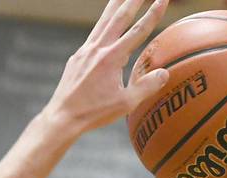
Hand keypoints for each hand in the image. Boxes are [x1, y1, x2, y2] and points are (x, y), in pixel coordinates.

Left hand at [45, 0, 170, 133]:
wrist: (62, 117)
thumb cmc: (93, 113)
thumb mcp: (125, 104)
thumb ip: (146, 87)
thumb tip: (164, 73)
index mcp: (112, 58)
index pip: (138, 30)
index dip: (153, 14)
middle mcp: (98, 49)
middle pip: (119, 17)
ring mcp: (85, 51)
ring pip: (103, 21)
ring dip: (115, 4)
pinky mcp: (77, 57)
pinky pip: (93, 35)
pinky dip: (102, 25)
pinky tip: (105, 24)